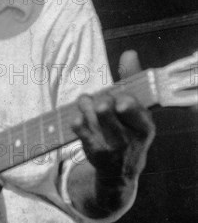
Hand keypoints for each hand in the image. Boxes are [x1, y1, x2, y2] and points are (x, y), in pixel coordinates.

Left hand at [72, 51, 155, 184]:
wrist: (120, 169)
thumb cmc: (128, 129)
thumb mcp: (137, 109)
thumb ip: (132, 80)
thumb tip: (129, 53)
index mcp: (145, 125)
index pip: (135, 112)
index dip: (126, 105)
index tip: (119, 102)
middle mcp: (129, 138)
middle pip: (106, 109)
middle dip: (101, 99)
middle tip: (102, 102)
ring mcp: (111, 145)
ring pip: (89, 113)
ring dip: (86, 105)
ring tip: (89, 106)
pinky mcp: (93, 149)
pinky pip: (78, 126)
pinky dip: (77, 118)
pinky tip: (80, 119)